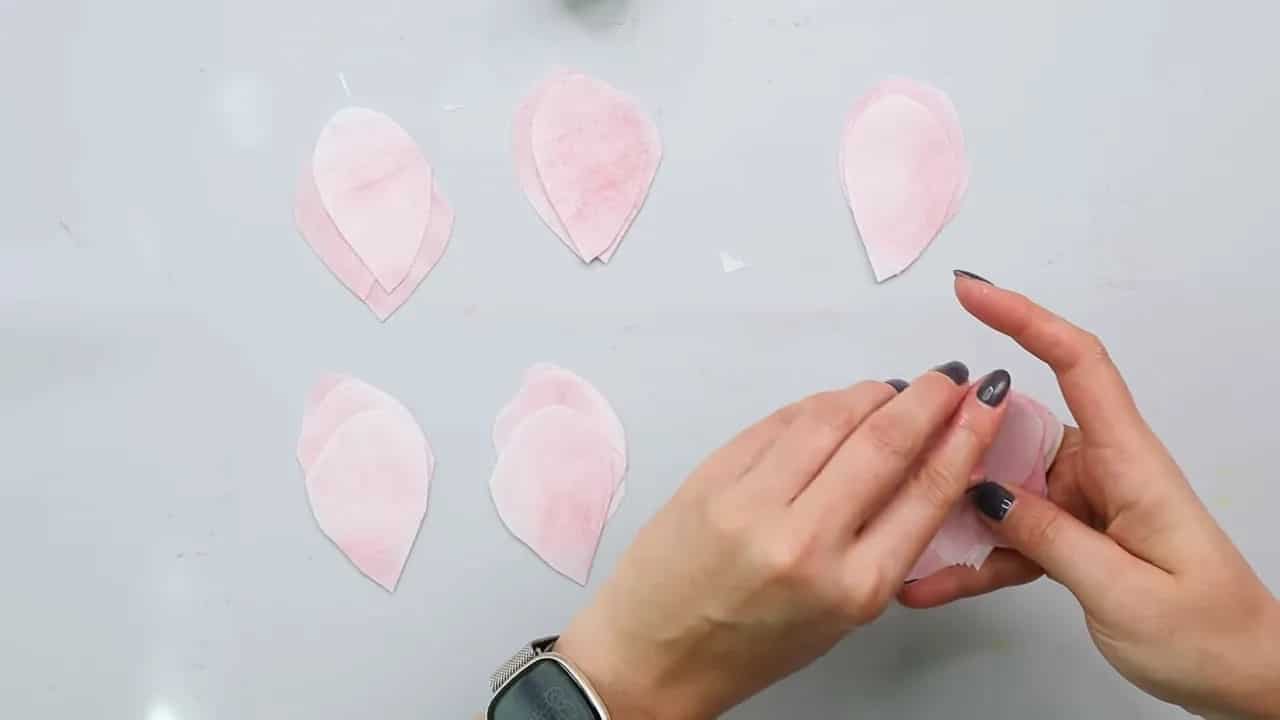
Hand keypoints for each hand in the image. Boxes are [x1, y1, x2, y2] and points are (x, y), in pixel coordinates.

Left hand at [556, 361, 1015, 718]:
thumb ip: (887, 540)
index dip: (965, 435)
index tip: (983, 403)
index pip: (927, 489)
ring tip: (894, 389)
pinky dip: (817, 405)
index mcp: (854, 587)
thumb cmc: (753, 645)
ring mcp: (752, 503)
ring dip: (871, 393)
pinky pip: (779, 421)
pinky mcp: (712, 477)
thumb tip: (924, 463)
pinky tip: (837, 404)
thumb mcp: (844, 613)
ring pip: (830, 417)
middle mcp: (806, 541)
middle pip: (884, 441)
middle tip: (947, 380)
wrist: (656, 654)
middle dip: (927, 398)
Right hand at [901, 274, 1279, 718]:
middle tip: (901, 457)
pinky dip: (972, 558)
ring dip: (953, 507)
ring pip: (1000, 483)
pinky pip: (1009, 535)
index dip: (1025, 319)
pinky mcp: (1070, 537)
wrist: (1244, 678)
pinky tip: (931, 582)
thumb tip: (983, 491)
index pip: (1078, 364)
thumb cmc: (1206, 632)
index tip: (971, 291)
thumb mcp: (1123, 590)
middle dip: (957, 434)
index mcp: (1128, 462)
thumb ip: (1048, 536)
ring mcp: (1082, 503)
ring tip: (904, 530)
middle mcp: (1102, 470)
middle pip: (1016, 425)